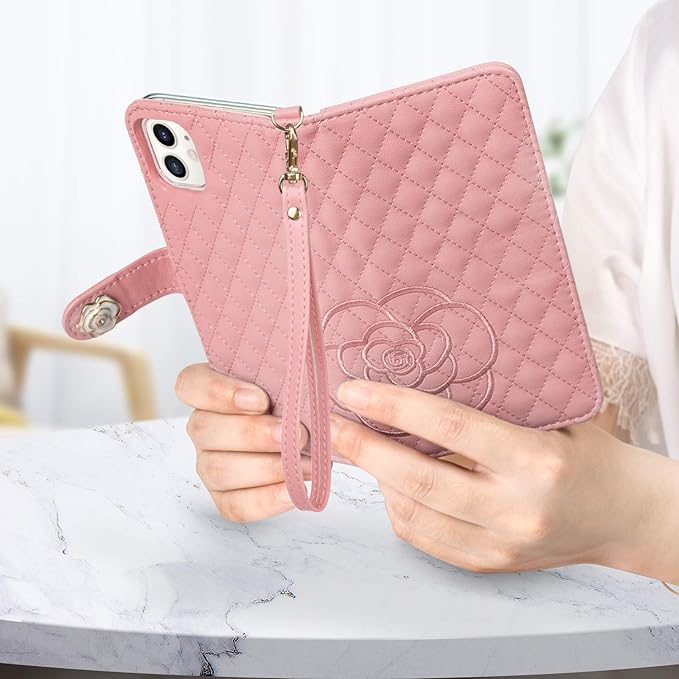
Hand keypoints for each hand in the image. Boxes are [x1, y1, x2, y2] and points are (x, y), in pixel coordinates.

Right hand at [175, 364, 308, 521]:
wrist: (316, 432)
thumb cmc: (300, 397)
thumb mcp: (298, 377)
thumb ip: (296, 378)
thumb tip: (320, 397)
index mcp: (211, 389)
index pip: (190, 385)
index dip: (219, 392)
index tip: (260, 399)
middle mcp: (204, 426)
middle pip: (205, 430)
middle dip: (253, 434)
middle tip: (294, 434)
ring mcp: (210, 463)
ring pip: (218, 470)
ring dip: (265, 467)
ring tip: (303, 463)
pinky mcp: (225, 496)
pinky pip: (235, 505)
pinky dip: (266, 500)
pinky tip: (293, 491)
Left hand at [330, 379, 678, 579]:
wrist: (623, 514)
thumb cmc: (586, 451)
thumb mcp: (551, 413)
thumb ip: (491, 404)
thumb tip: (415, 383)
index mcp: (536, 459)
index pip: (449, 427)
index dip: (394, 407)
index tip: (354, 391)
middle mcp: (517, 508)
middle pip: (418, 478)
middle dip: (364, 448)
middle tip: (330, 425)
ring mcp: (501, 545)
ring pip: (413, 513)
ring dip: (377, 479)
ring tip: (361, 448)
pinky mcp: (490, 565)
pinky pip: (424, 538)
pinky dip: (398, 507)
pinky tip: (392, 484)